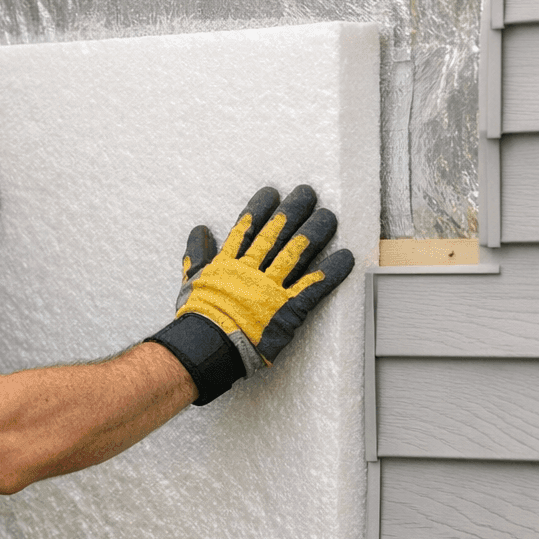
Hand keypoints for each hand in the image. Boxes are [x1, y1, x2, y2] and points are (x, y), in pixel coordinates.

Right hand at [149, 185, 353, 404]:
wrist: (208, 345)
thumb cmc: (199, 317)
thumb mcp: (193, 281)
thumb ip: (198, 255)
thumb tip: (199, 231)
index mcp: (230, 263)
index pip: (248, 228)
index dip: (261, 209)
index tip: (272, 192)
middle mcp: (253, 269)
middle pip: (277, 234)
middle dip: (294, 211)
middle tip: (308, 193)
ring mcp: (271, 288)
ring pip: (297, 253)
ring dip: (316, 233)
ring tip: (329, 216)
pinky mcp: (287, 309)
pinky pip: (314, 287)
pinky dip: (331, 272)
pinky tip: (345, 257)